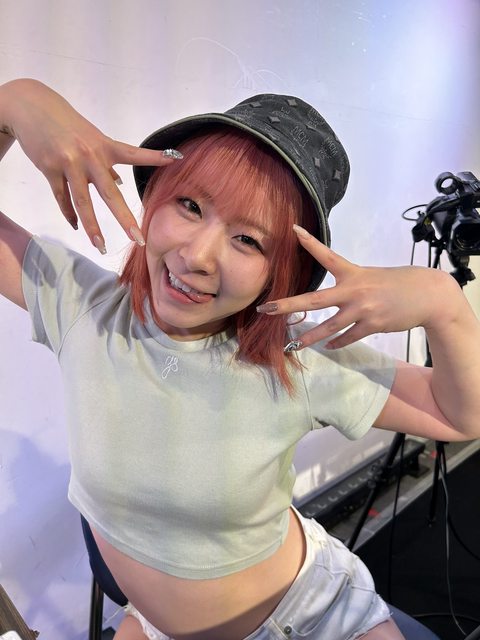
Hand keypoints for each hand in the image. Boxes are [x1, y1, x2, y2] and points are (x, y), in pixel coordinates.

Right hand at [1, 79, 180, 251]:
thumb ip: (108, 162)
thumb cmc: (69, 125)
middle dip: (124, 218)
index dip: (154, 157)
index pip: (134, 154)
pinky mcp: (50, 169)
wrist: (33, 108)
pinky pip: (62, 198)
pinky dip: (69, 214)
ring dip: (91, 227)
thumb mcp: (93, 138)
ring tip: (100, 246)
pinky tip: (75, 226)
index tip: (175, 159)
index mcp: (105, 147)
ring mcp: (69, 164)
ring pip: (82, 202)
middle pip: (110, 193)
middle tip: (137, 238)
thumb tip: (121, 184)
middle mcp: (90, 156)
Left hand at [257, 224, 457, 348]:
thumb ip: (353, 284)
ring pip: (328, 327)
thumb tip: (338, 298)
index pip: (326, 255)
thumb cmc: (399, 282)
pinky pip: (348, 337)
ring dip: (309, 338)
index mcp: (353, 273)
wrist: (429, 295)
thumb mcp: (373, 275)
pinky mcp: (372, 325)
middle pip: (314, 299)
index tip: (293, 231)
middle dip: (288, 305)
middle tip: (266, 309)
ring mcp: (362, 310)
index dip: (309, 243)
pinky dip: (337, 343)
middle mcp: (354, 290)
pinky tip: (328, 346)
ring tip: (293, 345)